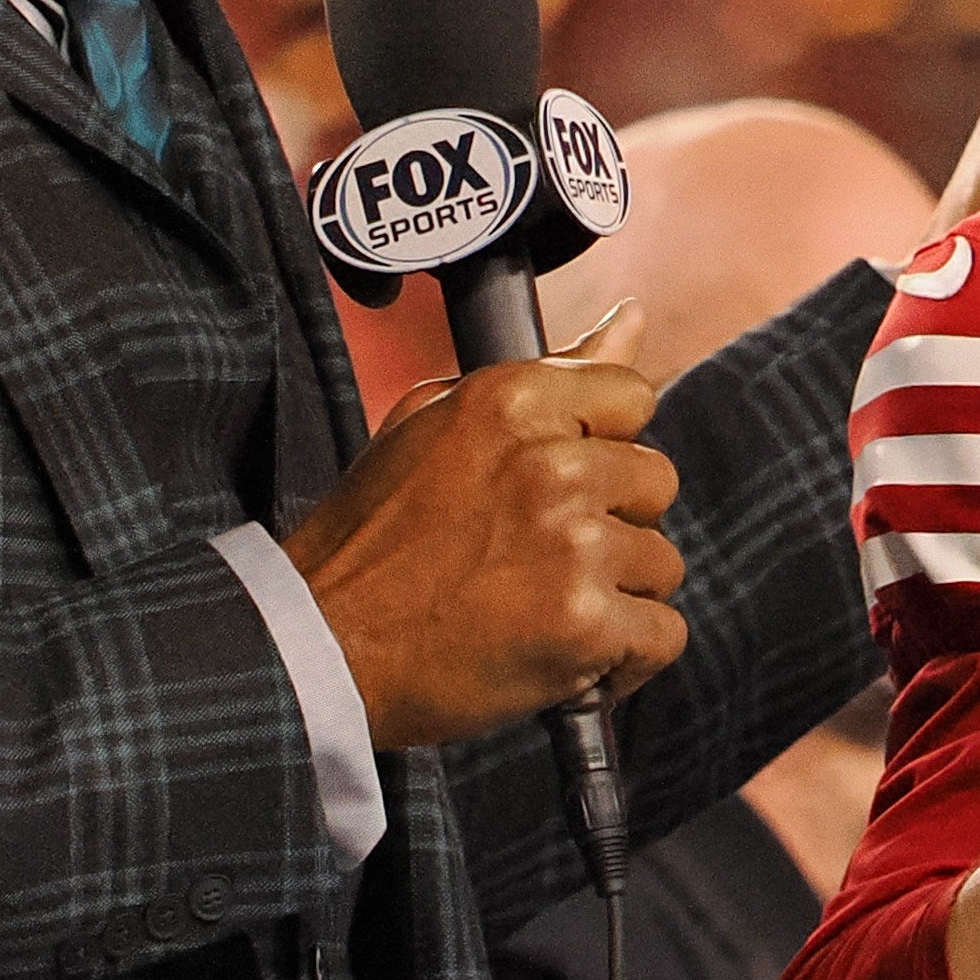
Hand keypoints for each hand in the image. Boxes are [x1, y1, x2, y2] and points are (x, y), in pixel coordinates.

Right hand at [289, 326, 683, 749]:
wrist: (317, 648)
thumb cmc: (369, 541)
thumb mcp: (434, 424)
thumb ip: (546, 373)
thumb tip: (631, 318)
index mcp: (513, 402)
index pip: (632, 395)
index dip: (604, 445)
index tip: (563, 484)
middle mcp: (552, 465)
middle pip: (655, 481)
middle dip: (612, 522)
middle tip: (539, 557)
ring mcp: (573, 546)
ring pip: (661, 562)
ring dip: (617, 594)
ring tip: (541, 609)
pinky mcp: (584, 623)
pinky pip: (662, 636)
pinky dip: (625, 660)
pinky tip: (571, 661)